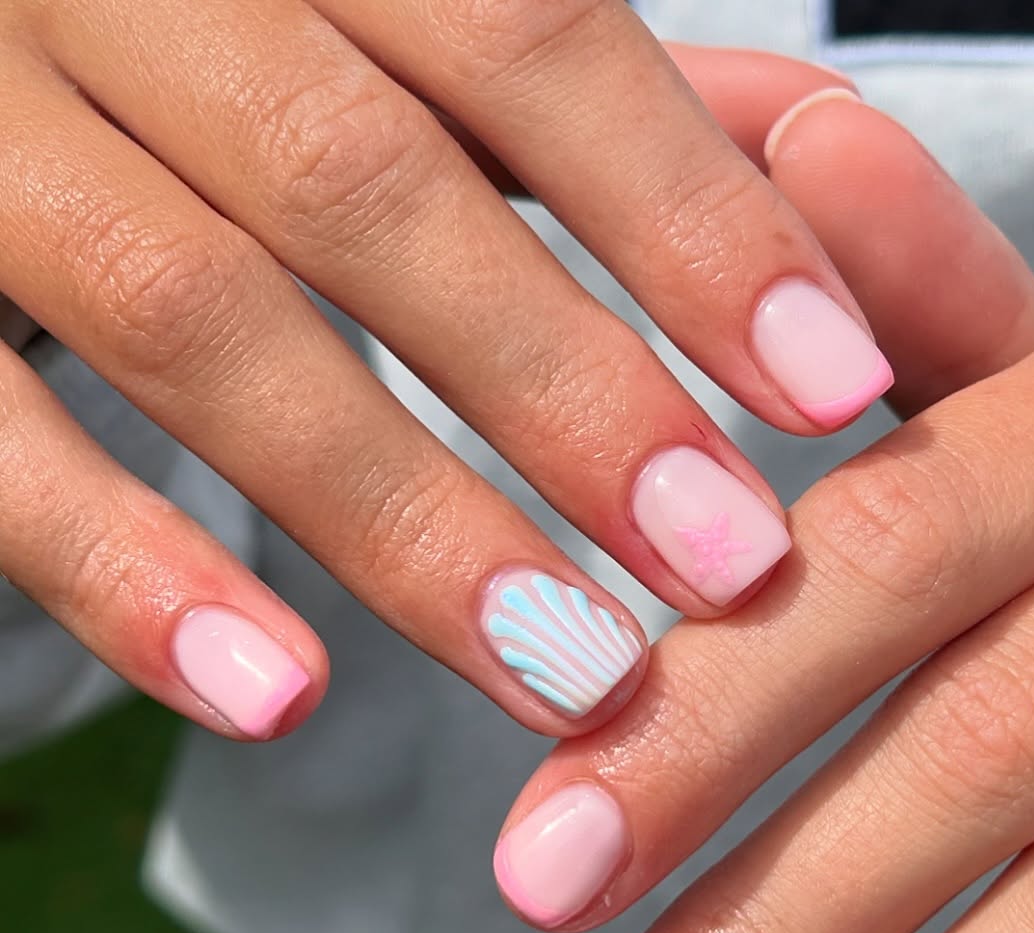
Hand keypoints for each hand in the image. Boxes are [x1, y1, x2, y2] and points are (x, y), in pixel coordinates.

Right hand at [0, 8, 886, 739]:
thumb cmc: (214, 40)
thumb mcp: (395, 29)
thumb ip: (582, 91)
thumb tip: (820, 154)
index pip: (527, 35)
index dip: (691, 220)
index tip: (838, 390)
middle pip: (363, 181)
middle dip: (567, 392)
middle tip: (729, 567)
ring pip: (193, 313)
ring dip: (403, 518)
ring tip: (570, 675)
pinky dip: (128, 569)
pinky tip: (279, 697)